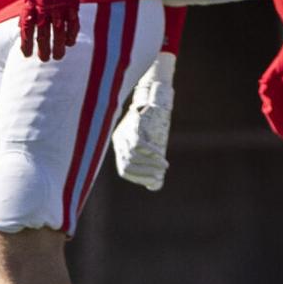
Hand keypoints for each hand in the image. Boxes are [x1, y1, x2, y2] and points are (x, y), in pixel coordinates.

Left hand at [21, 0, 89, 60]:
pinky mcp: (73, 3)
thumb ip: (29, 7)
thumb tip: (23, 25)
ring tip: (58, 57)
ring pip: (59, 31)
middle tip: (44, 60)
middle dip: (43, 49)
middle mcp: (44, 5)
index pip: (26, 27)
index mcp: (32, 1)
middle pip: (43, 32)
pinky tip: (70, 43)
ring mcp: (60, 5)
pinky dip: (72, 35)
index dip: (26, 43)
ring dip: (58, 46)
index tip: (27, 55)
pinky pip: (73, 23)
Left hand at [112, 62, 174, 190]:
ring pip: (133, 156)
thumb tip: (154, 186)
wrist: (154, 97)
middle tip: (159, 176)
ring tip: (164, 167)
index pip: (124, 170)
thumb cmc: (154, 123)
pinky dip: (151, 155)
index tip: (154, 180)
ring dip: (150, 165)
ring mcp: (124, 132)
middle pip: (127, 165)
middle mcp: (118, 141)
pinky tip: (162, 159)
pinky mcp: (132, 125)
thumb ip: (148, 160)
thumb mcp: (149, 142)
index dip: (139, 178)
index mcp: (119, 147)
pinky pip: (139, 144)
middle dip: (144, 174)